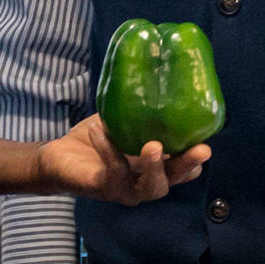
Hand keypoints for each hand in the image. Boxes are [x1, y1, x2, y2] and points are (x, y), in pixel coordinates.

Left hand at [38, 114, 207, 204]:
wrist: (59, 158)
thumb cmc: (97, 139)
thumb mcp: (123, 122)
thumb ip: (141, 109)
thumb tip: (158, 73)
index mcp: (155, 167)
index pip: (184, 169)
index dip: (195, 161)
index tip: (205, 143)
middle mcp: (145, 182)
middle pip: (173, 181)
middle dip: (187, 166)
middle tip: (201, 150)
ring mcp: (126, 190)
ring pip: (150, 187)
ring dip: (154, 167)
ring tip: (153, 145)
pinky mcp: (103, 188)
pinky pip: (112, 171)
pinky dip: (108, 149)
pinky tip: (99, 131)